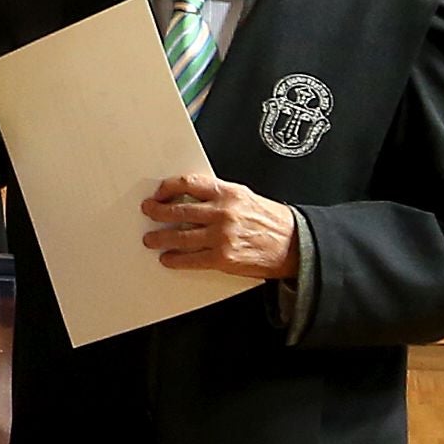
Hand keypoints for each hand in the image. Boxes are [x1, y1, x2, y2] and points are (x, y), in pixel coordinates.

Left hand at [142, 172, 299, 278]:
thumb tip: (190, 196)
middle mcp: (223, 213)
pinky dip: (175, 259)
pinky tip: (168, 258)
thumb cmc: (271, 221)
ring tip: (151, 239)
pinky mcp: (223, 258)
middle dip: (157, 211)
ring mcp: (221, 237)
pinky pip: (191, 259)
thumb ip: (219, 196)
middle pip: (178, 210)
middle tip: (149, 212)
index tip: (159, 192)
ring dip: (160, 238)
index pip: (188, 184)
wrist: (294, 245)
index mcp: (228, 193)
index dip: (167, 187)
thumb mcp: (246, 197)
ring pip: (179, 236)